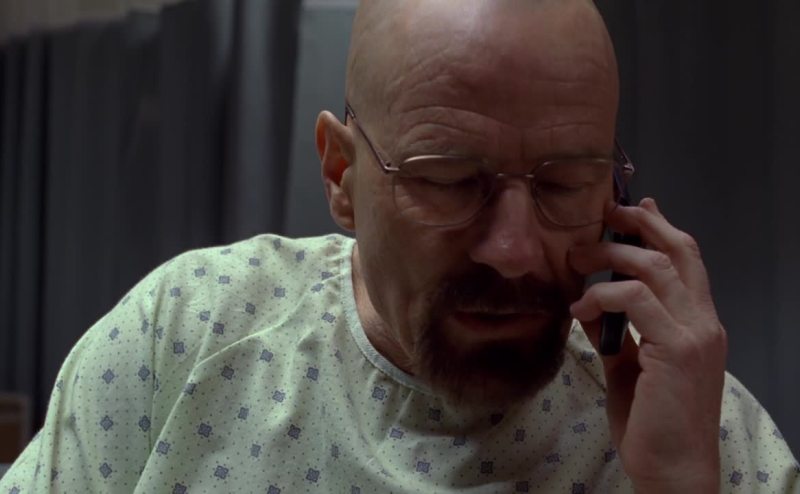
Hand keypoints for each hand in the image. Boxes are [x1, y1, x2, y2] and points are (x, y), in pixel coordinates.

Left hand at [568, 198, 726, 493]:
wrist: (672, 468)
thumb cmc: (652, 422)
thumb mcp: (627, 366)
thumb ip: (613, 331)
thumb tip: (586, 299)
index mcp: (698, 323)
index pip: (686, 259)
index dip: (661, 227)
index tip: (635, 206)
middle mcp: (704, 321)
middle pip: (678, 250)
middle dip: (638, 224)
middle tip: (599, 216)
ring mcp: (695, 333)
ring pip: (654, 267)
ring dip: (610, 255)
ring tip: (576, 259)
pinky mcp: (678, 349)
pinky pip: (634, 299)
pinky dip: (601, 294)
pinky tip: (579, 305)